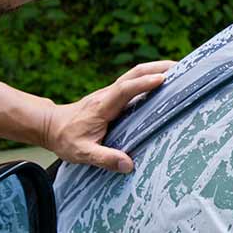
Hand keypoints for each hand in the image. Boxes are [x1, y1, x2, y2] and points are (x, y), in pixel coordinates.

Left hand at [42, 61, 175, 171]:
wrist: (50, 126)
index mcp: (102, 106)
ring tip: (180, 70)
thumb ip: (104, 158)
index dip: (143, 84)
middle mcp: (107, 94)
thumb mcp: (82, 153)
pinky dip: (150, 76)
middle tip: (183, 67)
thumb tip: (129, 165)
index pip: (124, 89)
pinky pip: (133, 81)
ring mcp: (110, 92)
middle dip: (158, 67)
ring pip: (134, 73)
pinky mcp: (113, 95)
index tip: (163, 79)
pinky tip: (163, 82)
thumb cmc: (66, 139)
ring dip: (156, 68)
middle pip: (134, 73)